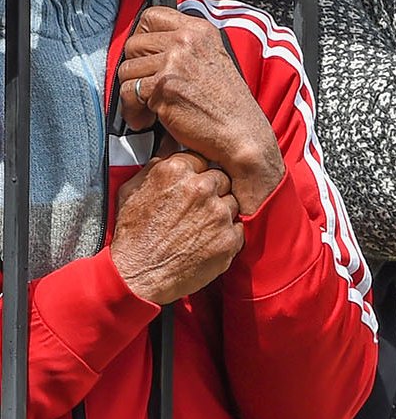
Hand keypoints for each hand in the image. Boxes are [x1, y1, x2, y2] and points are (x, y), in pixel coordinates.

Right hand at [110, 151, 244, 304]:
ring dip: (221, 214)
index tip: (190, 189)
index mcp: (178, 171)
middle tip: (196, 212)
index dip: (198, 176)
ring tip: (198, 229)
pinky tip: (206, 243)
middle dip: (213, 193)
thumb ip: (157, 163)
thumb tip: (171, 140)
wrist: (136, 278)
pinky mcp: (229, 238)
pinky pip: (239, 228)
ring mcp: (218, 214)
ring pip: (233, 203)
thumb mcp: (133, 190)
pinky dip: (226, 236)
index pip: (204, 160)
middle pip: (223, 179)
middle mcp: (202, 188)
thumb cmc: (132, 235)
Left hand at [118, 8, 284, 216]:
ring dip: (132, 94)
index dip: (142, 37)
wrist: (240, 132)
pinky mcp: (163, 87)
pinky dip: (132, 111)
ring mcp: (175, 62)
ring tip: (148, 109)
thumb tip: (148, 46)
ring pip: (126, 70)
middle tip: (147, 90)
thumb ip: (185, 48)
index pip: (151, 16)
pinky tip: (147, 120)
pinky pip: (127, 94)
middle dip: (135, 70)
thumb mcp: (212, 59)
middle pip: (133, 44)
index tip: (145, 56)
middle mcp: (187, 41)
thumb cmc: (227, 104)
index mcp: (200, 31)